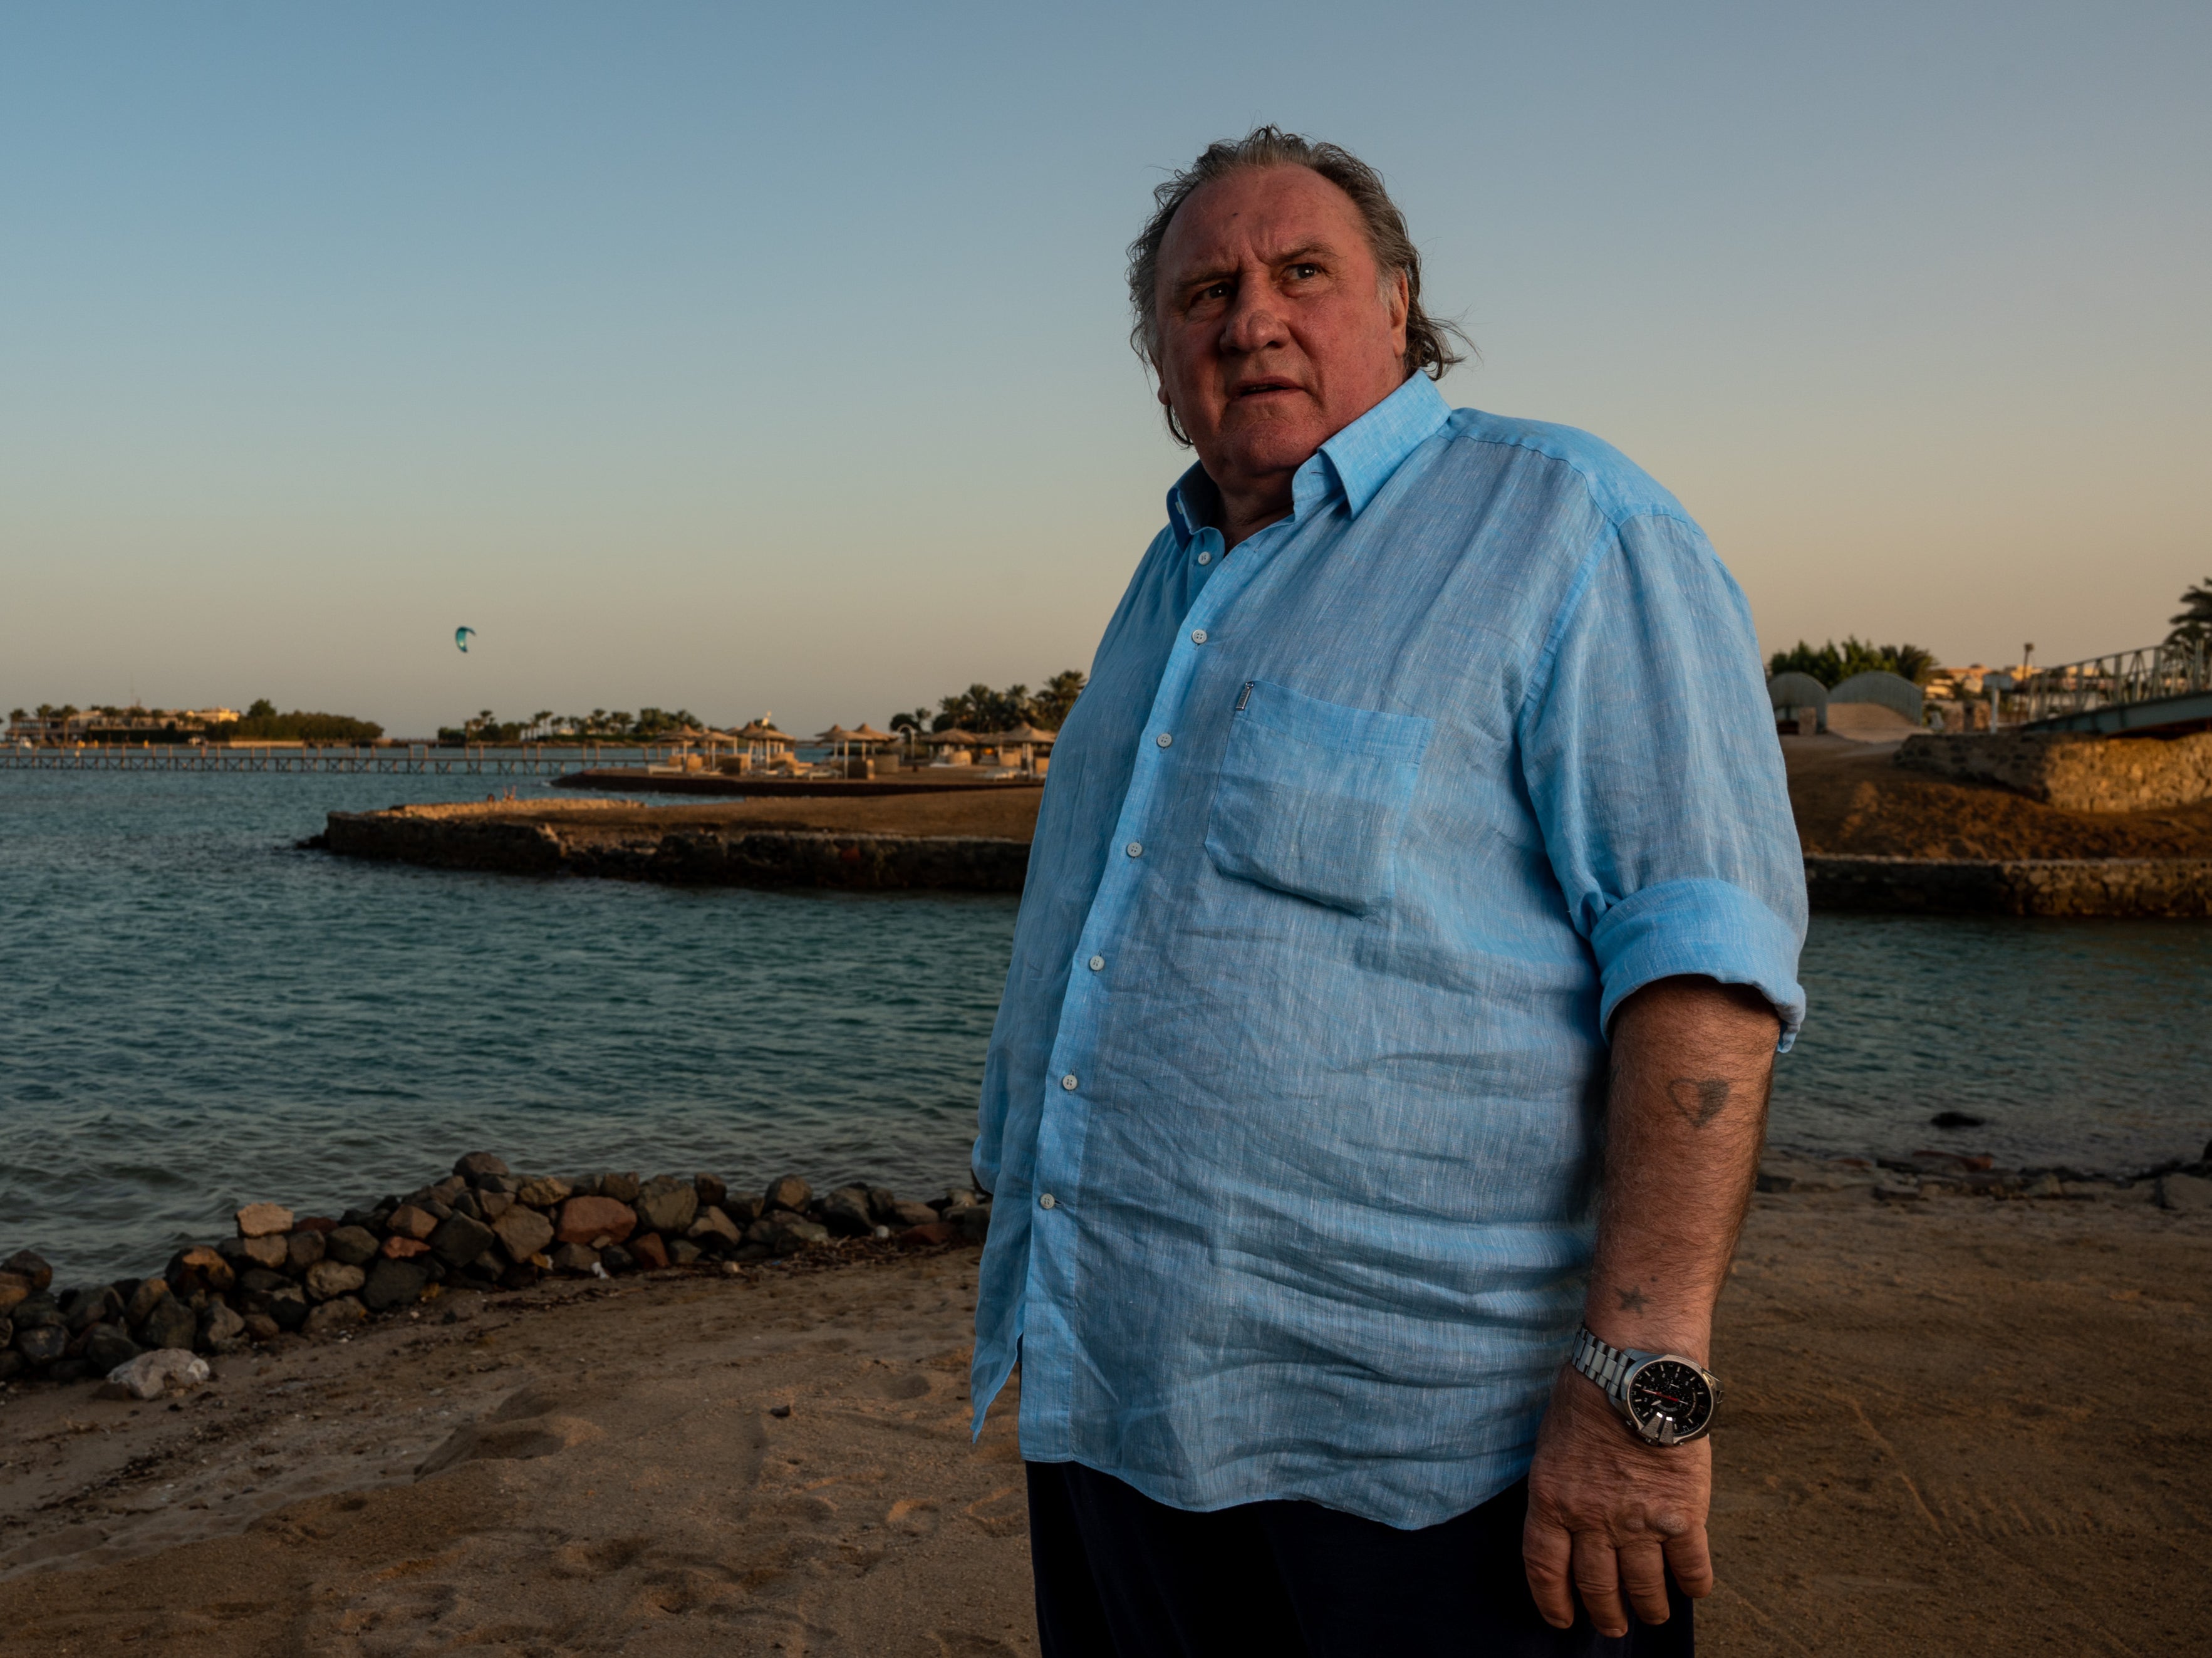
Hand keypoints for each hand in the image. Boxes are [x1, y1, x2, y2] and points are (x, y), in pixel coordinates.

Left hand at [1522, 1365, 1713, 1636]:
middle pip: (1596, 1586)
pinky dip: (1693, 1585)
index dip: (1552, 1601)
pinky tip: (1692, 1590)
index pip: (1545, 1569)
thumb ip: (1559, 1485)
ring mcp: (1640, 1522)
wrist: (1637, 1373)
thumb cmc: (1589, 1394)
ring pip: (1643, 1586)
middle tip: (1613, 1626)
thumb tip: (1565, 1514)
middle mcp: (1593, 1520)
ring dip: (1649, 1607)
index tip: (1562, 1619)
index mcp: (1553, 1500)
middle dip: (1605, 1613)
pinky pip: (1691, 1568)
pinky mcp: (1683, 1515)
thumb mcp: (1551, 1442)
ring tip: (1652, 1614)